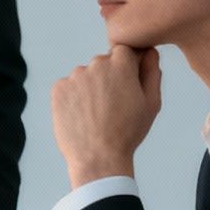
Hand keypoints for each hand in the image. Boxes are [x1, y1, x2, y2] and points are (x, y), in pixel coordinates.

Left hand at [51, 45, 161, 187]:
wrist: (98, 157)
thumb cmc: (128, 132)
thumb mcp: (151, 103)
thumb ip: (152, 72)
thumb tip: (149, 52)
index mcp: (121, 63)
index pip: (125, 51)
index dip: (128, 68)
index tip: (127, 86)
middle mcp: (96, 64)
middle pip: (103, 63)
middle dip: (109, 78)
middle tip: (112, 106)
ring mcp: (74, 76)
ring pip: (85, 76)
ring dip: (90, 88)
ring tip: (97, 114)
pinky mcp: (58, 89)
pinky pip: (68, 87)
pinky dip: (74, 98)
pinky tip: (82, 116)